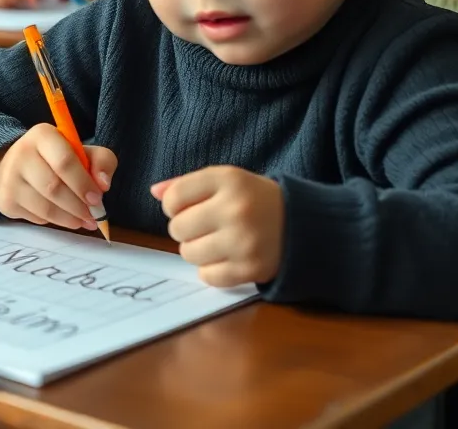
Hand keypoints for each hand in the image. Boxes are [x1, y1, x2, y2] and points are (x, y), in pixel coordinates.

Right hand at [0, 123, 115, 229]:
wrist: (13, 167)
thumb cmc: (56, 158)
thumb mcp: (83, 151)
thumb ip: (102, 161)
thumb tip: (103, 184)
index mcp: (42, 135)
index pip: (64, 161)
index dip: (83, 183)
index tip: (97, 199)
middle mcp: (21, 153)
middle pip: (53, 187)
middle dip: (78, 206)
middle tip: (93, 215)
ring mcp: (10, 178)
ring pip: (45, 208)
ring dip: (69, 218)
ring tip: (83, 220)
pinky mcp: (6, 200)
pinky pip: (36, 218)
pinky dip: (54, 221)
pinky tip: (63, 217)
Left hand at [152, 165, 283, 286]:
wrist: (303, 225)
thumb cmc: (254, 200)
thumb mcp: (225, 180)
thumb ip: (187, 184)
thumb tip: (155, 192)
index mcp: (228, 180)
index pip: (174, 198)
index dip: (173, 206)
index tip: (188, 207)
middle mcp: (236, 209)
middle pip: (177, 228)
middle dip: (185, 229)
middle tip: (204, 226)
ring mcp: (244, 241)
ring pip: (188, 254)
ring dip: (196, 250)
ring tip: (216, 241)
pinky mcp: (251, 269)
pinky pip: (207, 276)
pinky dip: (211, 270)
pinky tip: (226, 257)